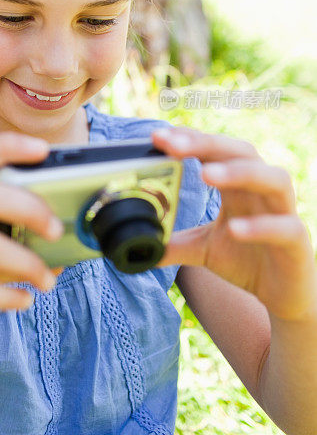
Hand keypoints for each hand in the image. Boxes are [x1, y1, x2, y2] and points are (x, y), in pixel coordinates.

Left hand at [151, 126, 316, 321]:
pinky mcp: (297, 242)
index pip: (215, 151)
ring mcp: (283, 213)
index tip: (158, 138)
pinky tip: (234, 228)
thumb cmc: (247, 260)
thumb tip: (137, 244)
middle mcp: (262, 191)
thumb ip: (173, 243)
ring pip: (272, 178)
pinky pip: (284, 226)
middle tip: (173, 144)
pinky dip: (260, 225)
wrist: (284, 296)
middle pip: (242, 152)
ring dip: (239, 172)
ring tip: (206, 174)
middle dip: (207, 144)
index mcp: (238, 186)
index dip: (189, 140)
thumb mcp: (202, 250)